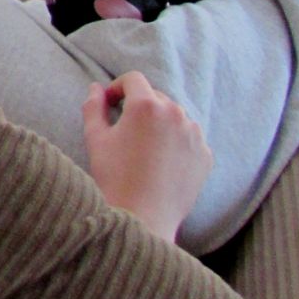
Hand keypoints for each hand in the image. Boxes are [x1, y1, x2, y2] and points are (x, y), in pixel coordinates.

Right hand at [81, 71, 211, 243]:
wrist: (142, 218)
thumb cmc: (114, 177)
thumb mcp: (95, 139)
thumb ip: (93, 107)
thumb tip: (96, 89)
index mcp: (146, 105)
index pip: (134, 79)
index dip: (119, 88)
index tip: (111, 104)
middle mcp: (175, 113)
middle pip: (156, 97)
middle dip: (140, 107)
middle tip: (126, 131)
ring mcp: (194, 134)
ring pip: (175, 118)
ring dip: (160, 125)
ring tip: (145, 149)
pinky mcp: (205, 155)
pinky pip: (189, 139)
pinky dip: (177, 144)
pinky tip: (162, 163)